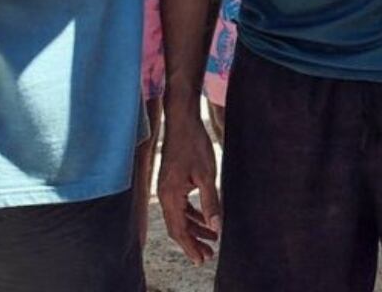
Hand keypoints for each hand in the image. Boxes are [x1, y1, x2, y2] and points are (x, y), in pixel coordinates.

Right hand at [157, 116, 221, 264]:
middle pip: (177, 227)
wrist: (182, 121)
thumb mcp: (207, 175)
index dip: (190, 247)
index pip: (178, 230)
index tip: (201, 260)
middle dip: (193, 242)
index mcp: (170, 196)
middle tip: (209, 255)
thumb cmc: (194, 144)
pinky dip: (193, 214)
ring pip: (180, 217)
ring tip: (213, 240)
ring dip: (195, 228)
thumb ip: (211, 202)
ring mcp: (167, 188)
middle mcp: (164, 195)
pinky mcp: (172, 182)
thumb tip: (217, 227)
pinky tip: (206, 220)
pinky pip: (181, 205)